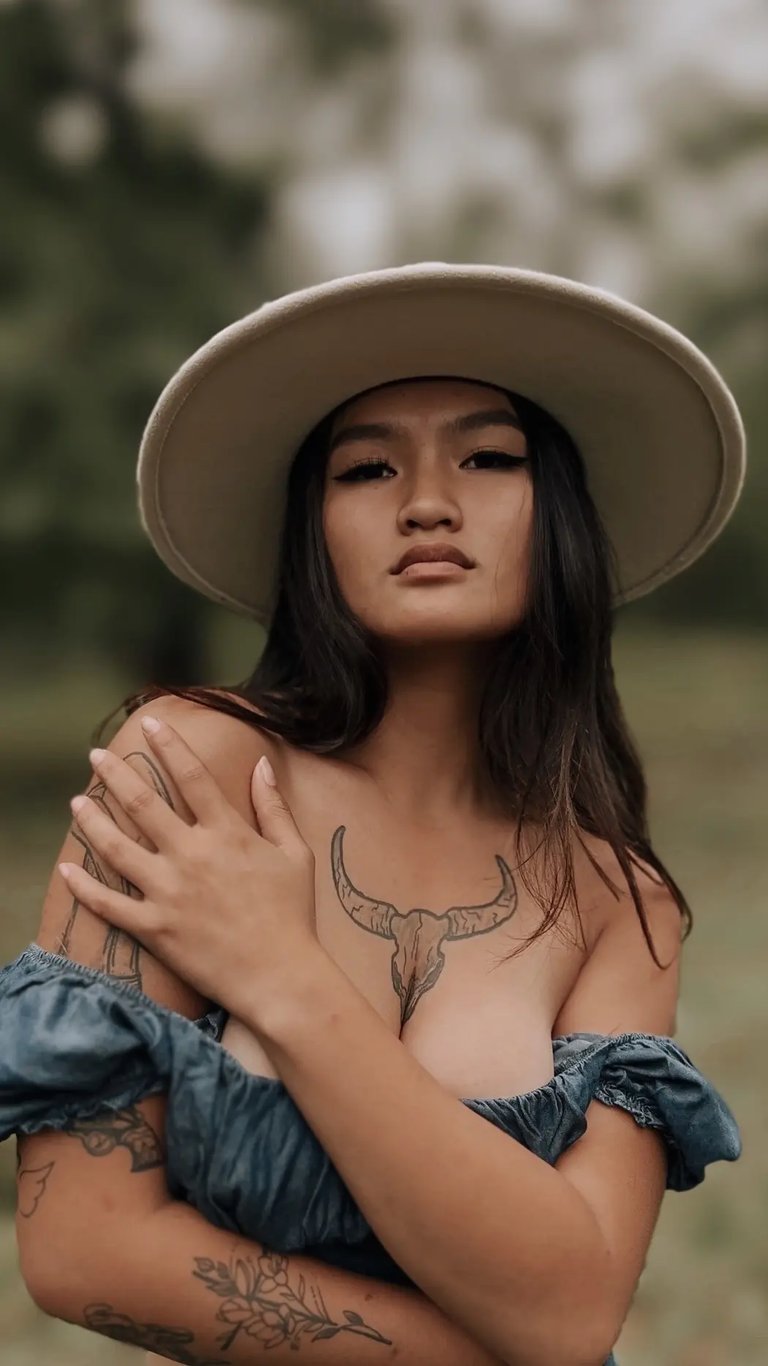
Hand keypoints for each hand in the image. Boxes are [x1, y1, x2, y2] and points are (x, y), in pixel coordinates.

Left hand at [59, 715, 318, 1017]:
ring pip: (117, 847)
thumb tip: (261, 765)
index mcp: (227, 833)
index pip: (191, 776)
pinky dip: (84, 887)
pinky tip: (67, 869)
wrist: (280, 975)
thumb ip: (273, 807)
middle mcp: (192, 854)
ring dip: (92, 820)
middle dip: (116, 773)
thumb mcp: (295, 853)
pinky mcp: (154, 927)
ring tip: (76, 802)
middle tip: (97, 755)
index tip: (151, 725)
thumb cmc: (293, 914)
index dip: (169, 746)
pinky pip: (109, 904)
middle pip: (143, 802)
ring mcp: (168, 891)